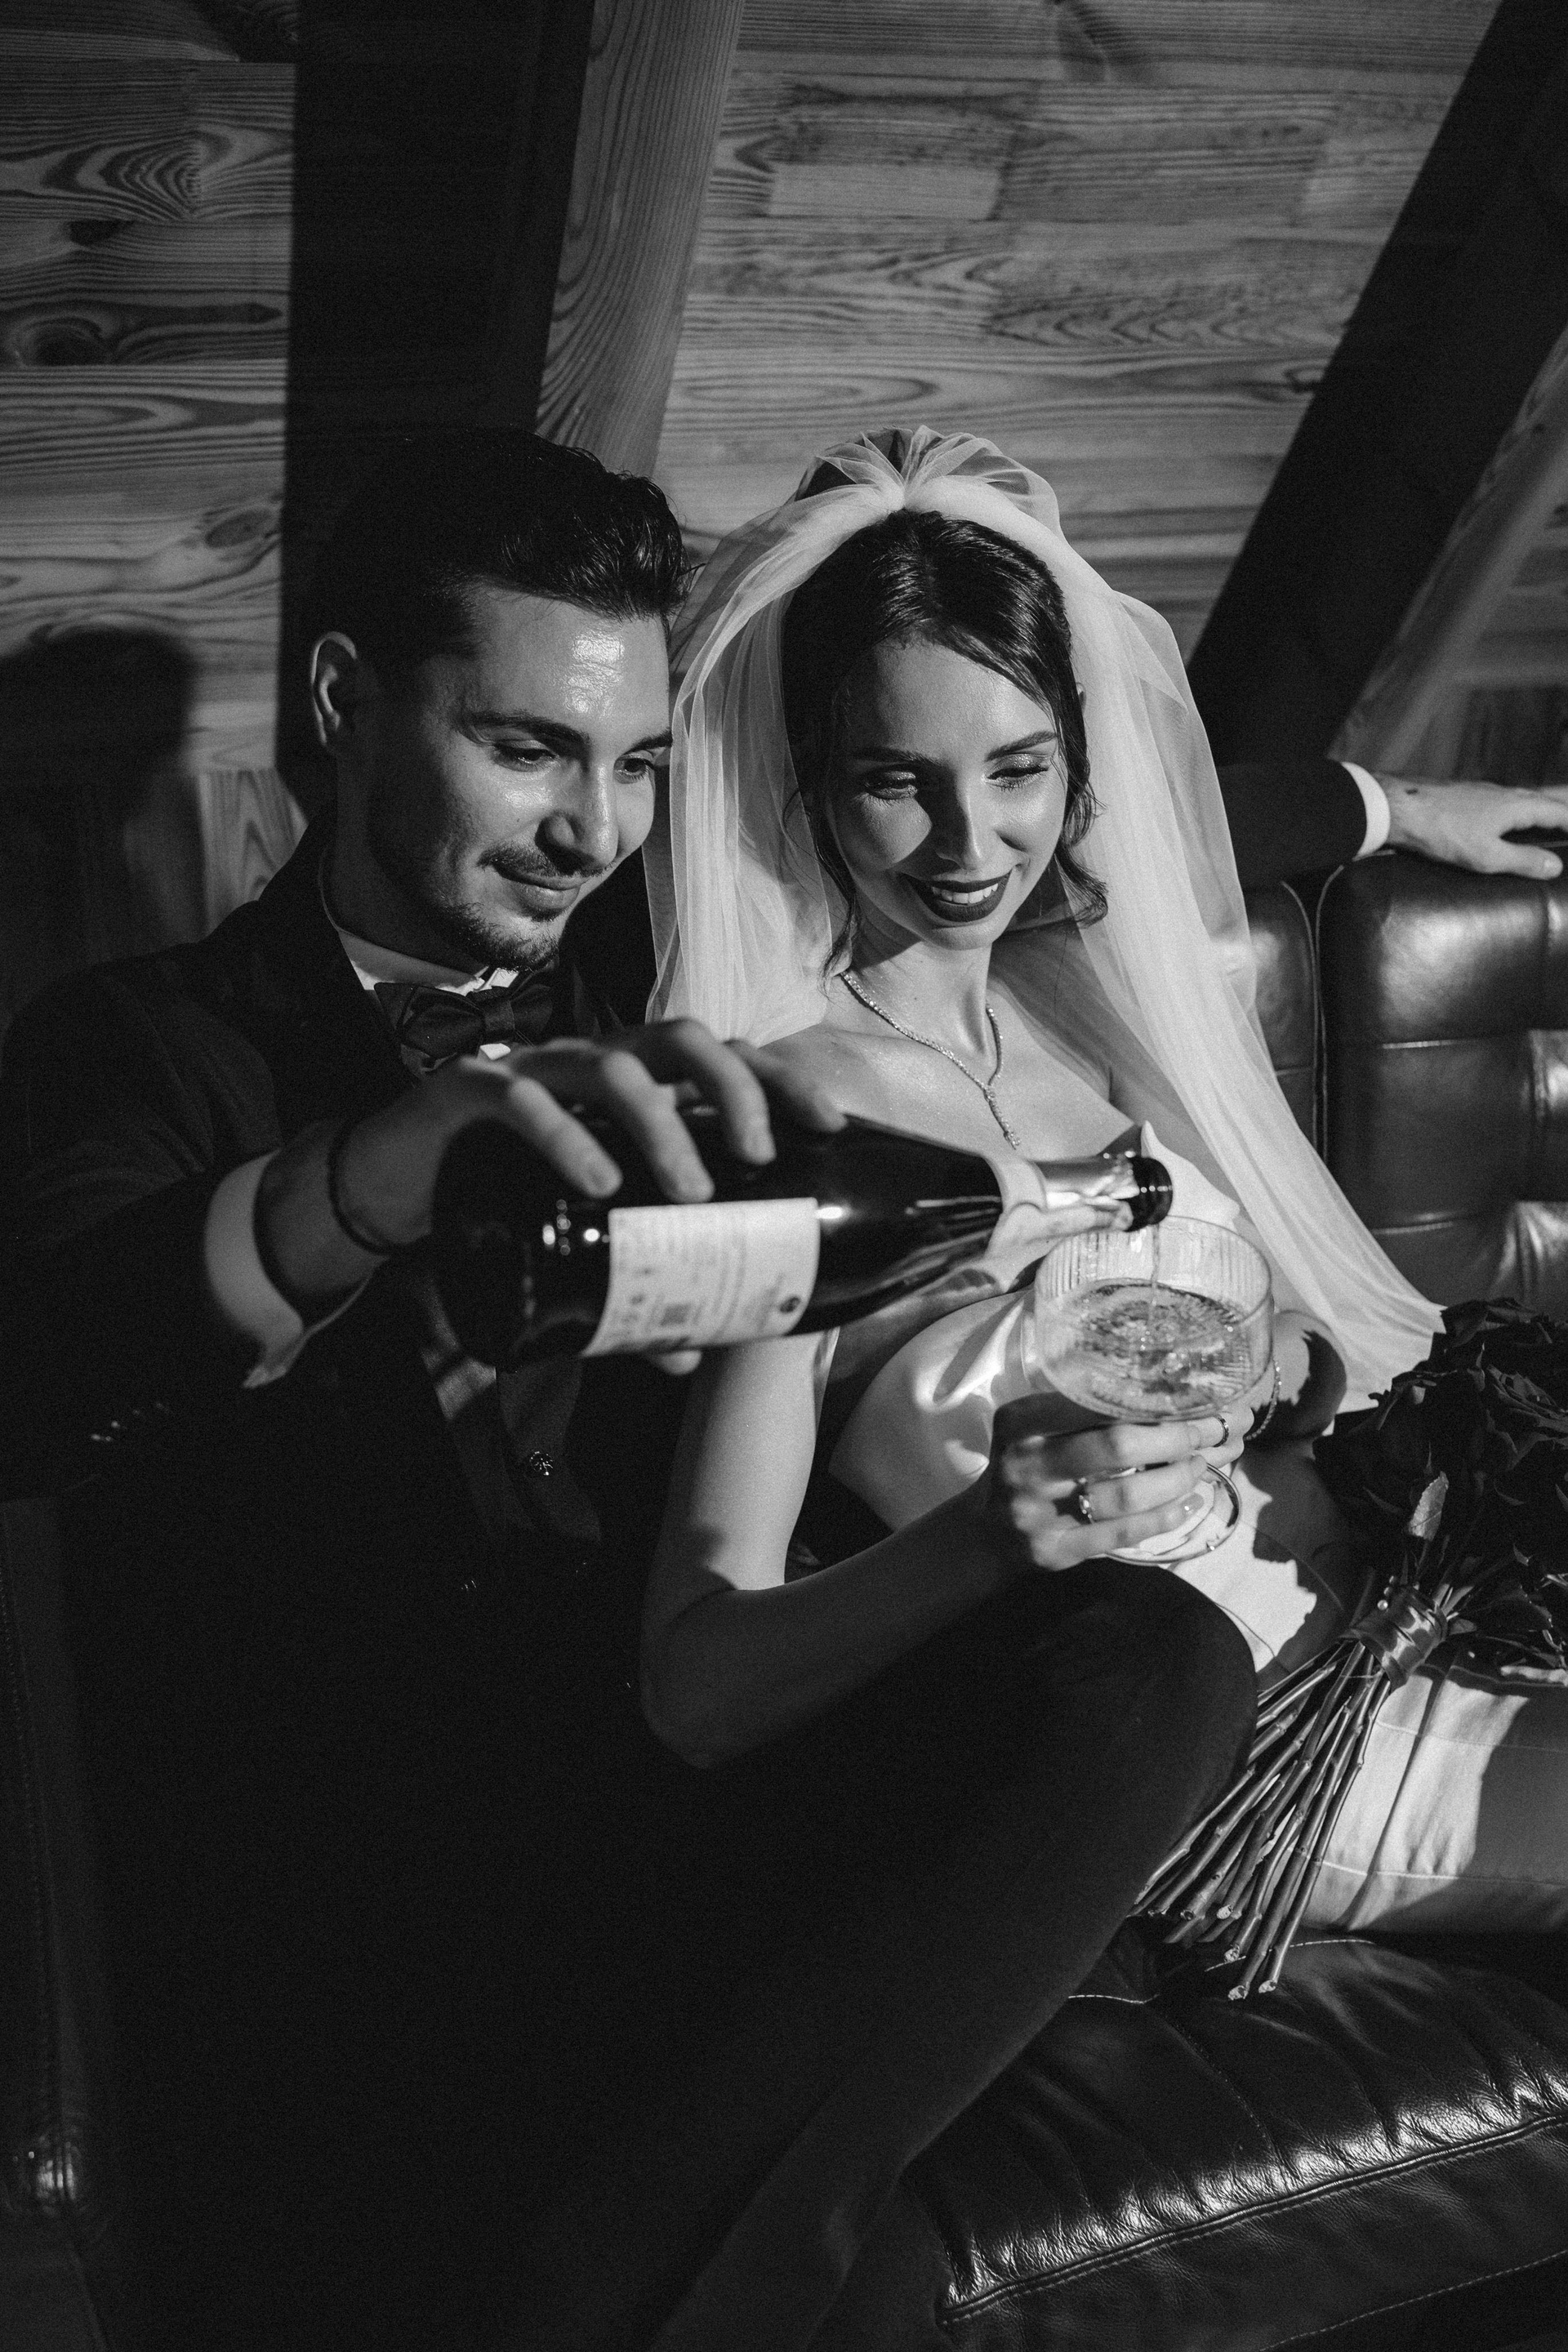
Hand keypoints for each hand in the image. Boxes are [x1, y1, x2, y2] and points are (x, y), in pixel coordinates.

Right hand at [256, 1019, 844, 1311]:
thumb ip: (632, 1284)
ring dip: (661, 1125)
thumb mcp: (581, 1238)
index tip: (830, 1123)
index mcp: (630, 1084)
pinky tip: (595, 1179)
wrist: (388, 1186)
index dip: (779, 1079)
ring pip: (613, 1066)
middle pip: (680, 1039)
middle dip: (733, 1089)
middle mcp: (590, 1062)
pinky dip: (565, 1135)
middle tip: (759, 1156)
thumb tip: (691, 1358)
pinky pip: (523, 1099)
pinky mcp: (471, 1091)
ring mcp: (533, 1068)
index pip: (721, 1057)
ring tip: (689, 1189)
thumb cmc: (502, 1199)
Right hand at [977, 1398, 1241, 1571]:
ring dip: (1176, 1479)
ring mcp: (1040, 1512)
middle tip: (1211, 1432)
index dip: (1151, 1401)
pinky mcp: (1056, 1550)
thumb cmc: (1028, 1464)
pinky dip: (1164, 1517)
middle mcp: (1027, 1463)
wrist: (988, 1532)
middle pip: (1116, 1446)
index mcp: (1022, 1421)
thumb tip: (1168, 1388)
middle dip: (1175, 1438)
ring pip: (1126, 1495)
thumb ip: (1082, 1407)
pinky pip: (1123, 1533)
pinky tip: (1188, 1504)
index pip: (1094, 1402)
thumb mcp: (1035, 1425)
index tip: (1193, 1398)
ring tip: (1201, 1465)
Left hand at [1382, 779, 1567, 880]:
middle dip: (1563, 811)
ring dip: (1543, 808)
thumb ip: (1522, 860)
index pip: (1559, 813)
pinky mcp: (1468, 794)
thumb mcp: (1486, 856)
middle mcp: (1507, 793)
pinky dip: (1521, 808)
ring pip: (1525, 798)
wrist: (1400, 807)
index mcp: (1518, 805)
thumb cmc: (1443, 832)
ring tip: (1550, 820)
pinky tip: (1510, 818)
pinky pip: (1507, 800)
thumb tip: (1554, 866)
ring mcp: (1486, 791)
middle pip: (1545, 800)